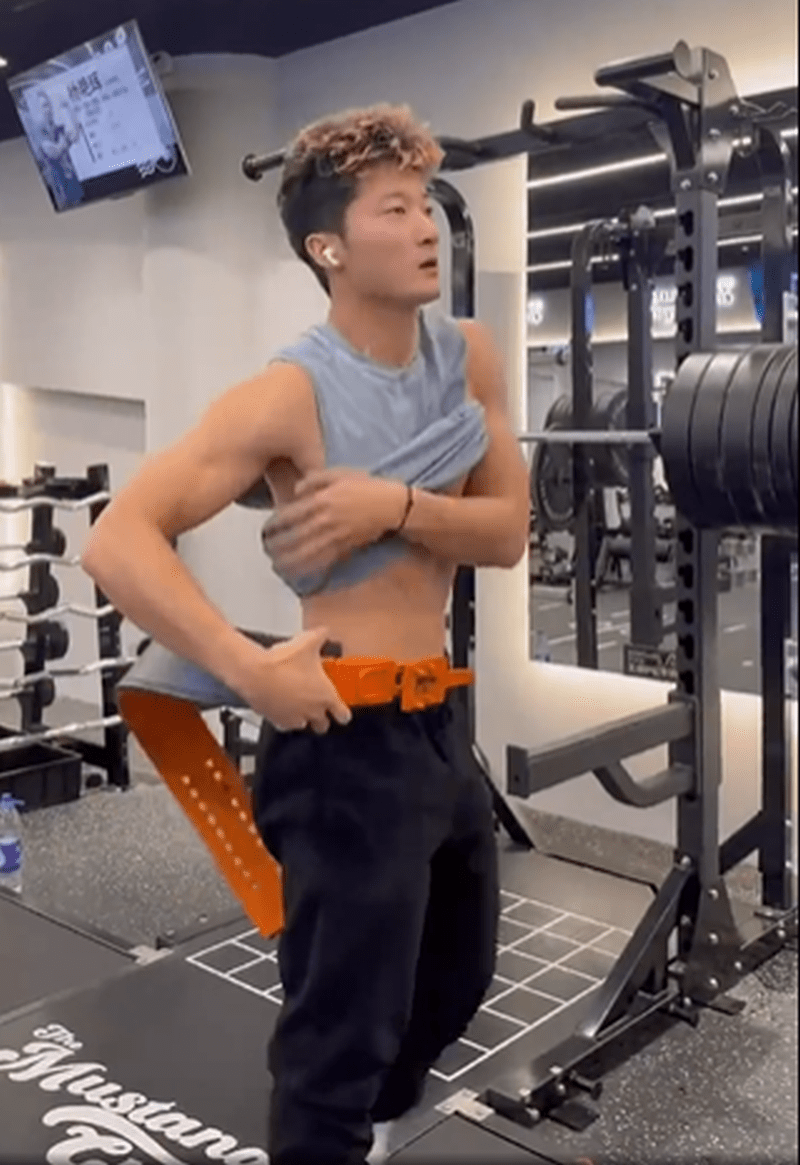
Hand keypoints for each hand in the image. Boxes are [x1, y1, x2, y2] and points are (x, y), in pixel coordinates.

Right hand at [236, 627, 351, 732]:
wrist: (254, 674)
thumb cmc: (281, 663)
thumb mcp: (307, 642)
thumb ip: (320, 637)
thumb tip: (324, 632)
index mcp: (325, 696)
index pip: (343, 716)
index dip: (343, 713)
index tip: (341, 711)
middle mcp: (312, 711)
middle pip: (323, 726)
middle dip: (322, 717)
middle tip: (318, 705)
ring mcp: (294, 718)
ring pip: (303, 725)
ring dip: (303, 716)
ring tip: (298, 703)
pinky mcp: (276, 721)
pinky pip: (284, 724)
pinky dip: (284, 717)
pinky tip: (281, 704)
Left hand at [261, 469, 406, 577]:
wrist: (393, 505)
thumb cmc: (367, 486)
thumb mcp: (340, 473)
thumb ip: (314, 479)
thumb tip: (295, 491)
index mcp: (320, 500)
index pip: (288, 516)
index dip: (273, 526)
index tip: (264, 531)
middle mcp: (324, 520)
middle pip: (292, 537)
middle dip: (276, 546)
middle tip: (265, 550)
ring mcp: (334, 536)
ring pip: (304, 552)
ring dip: (287, 561)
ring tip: (275, 565)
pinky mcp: (344, 547)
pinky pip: (321, 560)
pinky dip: (307, 568)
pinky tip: (297, 572)